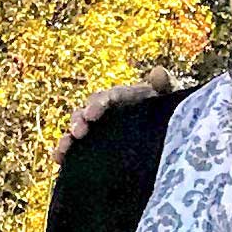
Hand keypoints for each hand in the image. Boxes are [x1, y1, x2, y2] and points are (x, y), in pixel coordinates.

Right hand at [65, 65, 184, 146]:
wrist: (171, 142)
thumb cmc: (172, 117)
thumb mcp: (174, 102)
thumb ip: (167, 87)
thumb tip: (159, 72)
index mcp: (126, 98)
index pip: (109, 97)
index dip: (99, 104)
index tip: (93, 115)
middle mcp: (108, 111)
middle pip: (88, 111)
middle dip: (80, 120)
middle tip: (80, 132)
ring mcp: (100, 130)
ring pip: (78, 128)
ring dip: (68, 137)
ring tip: (64, 148)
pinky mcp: (95, 147)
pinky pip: (76, 148)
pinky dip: (65, 152)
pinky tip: (57, 159)